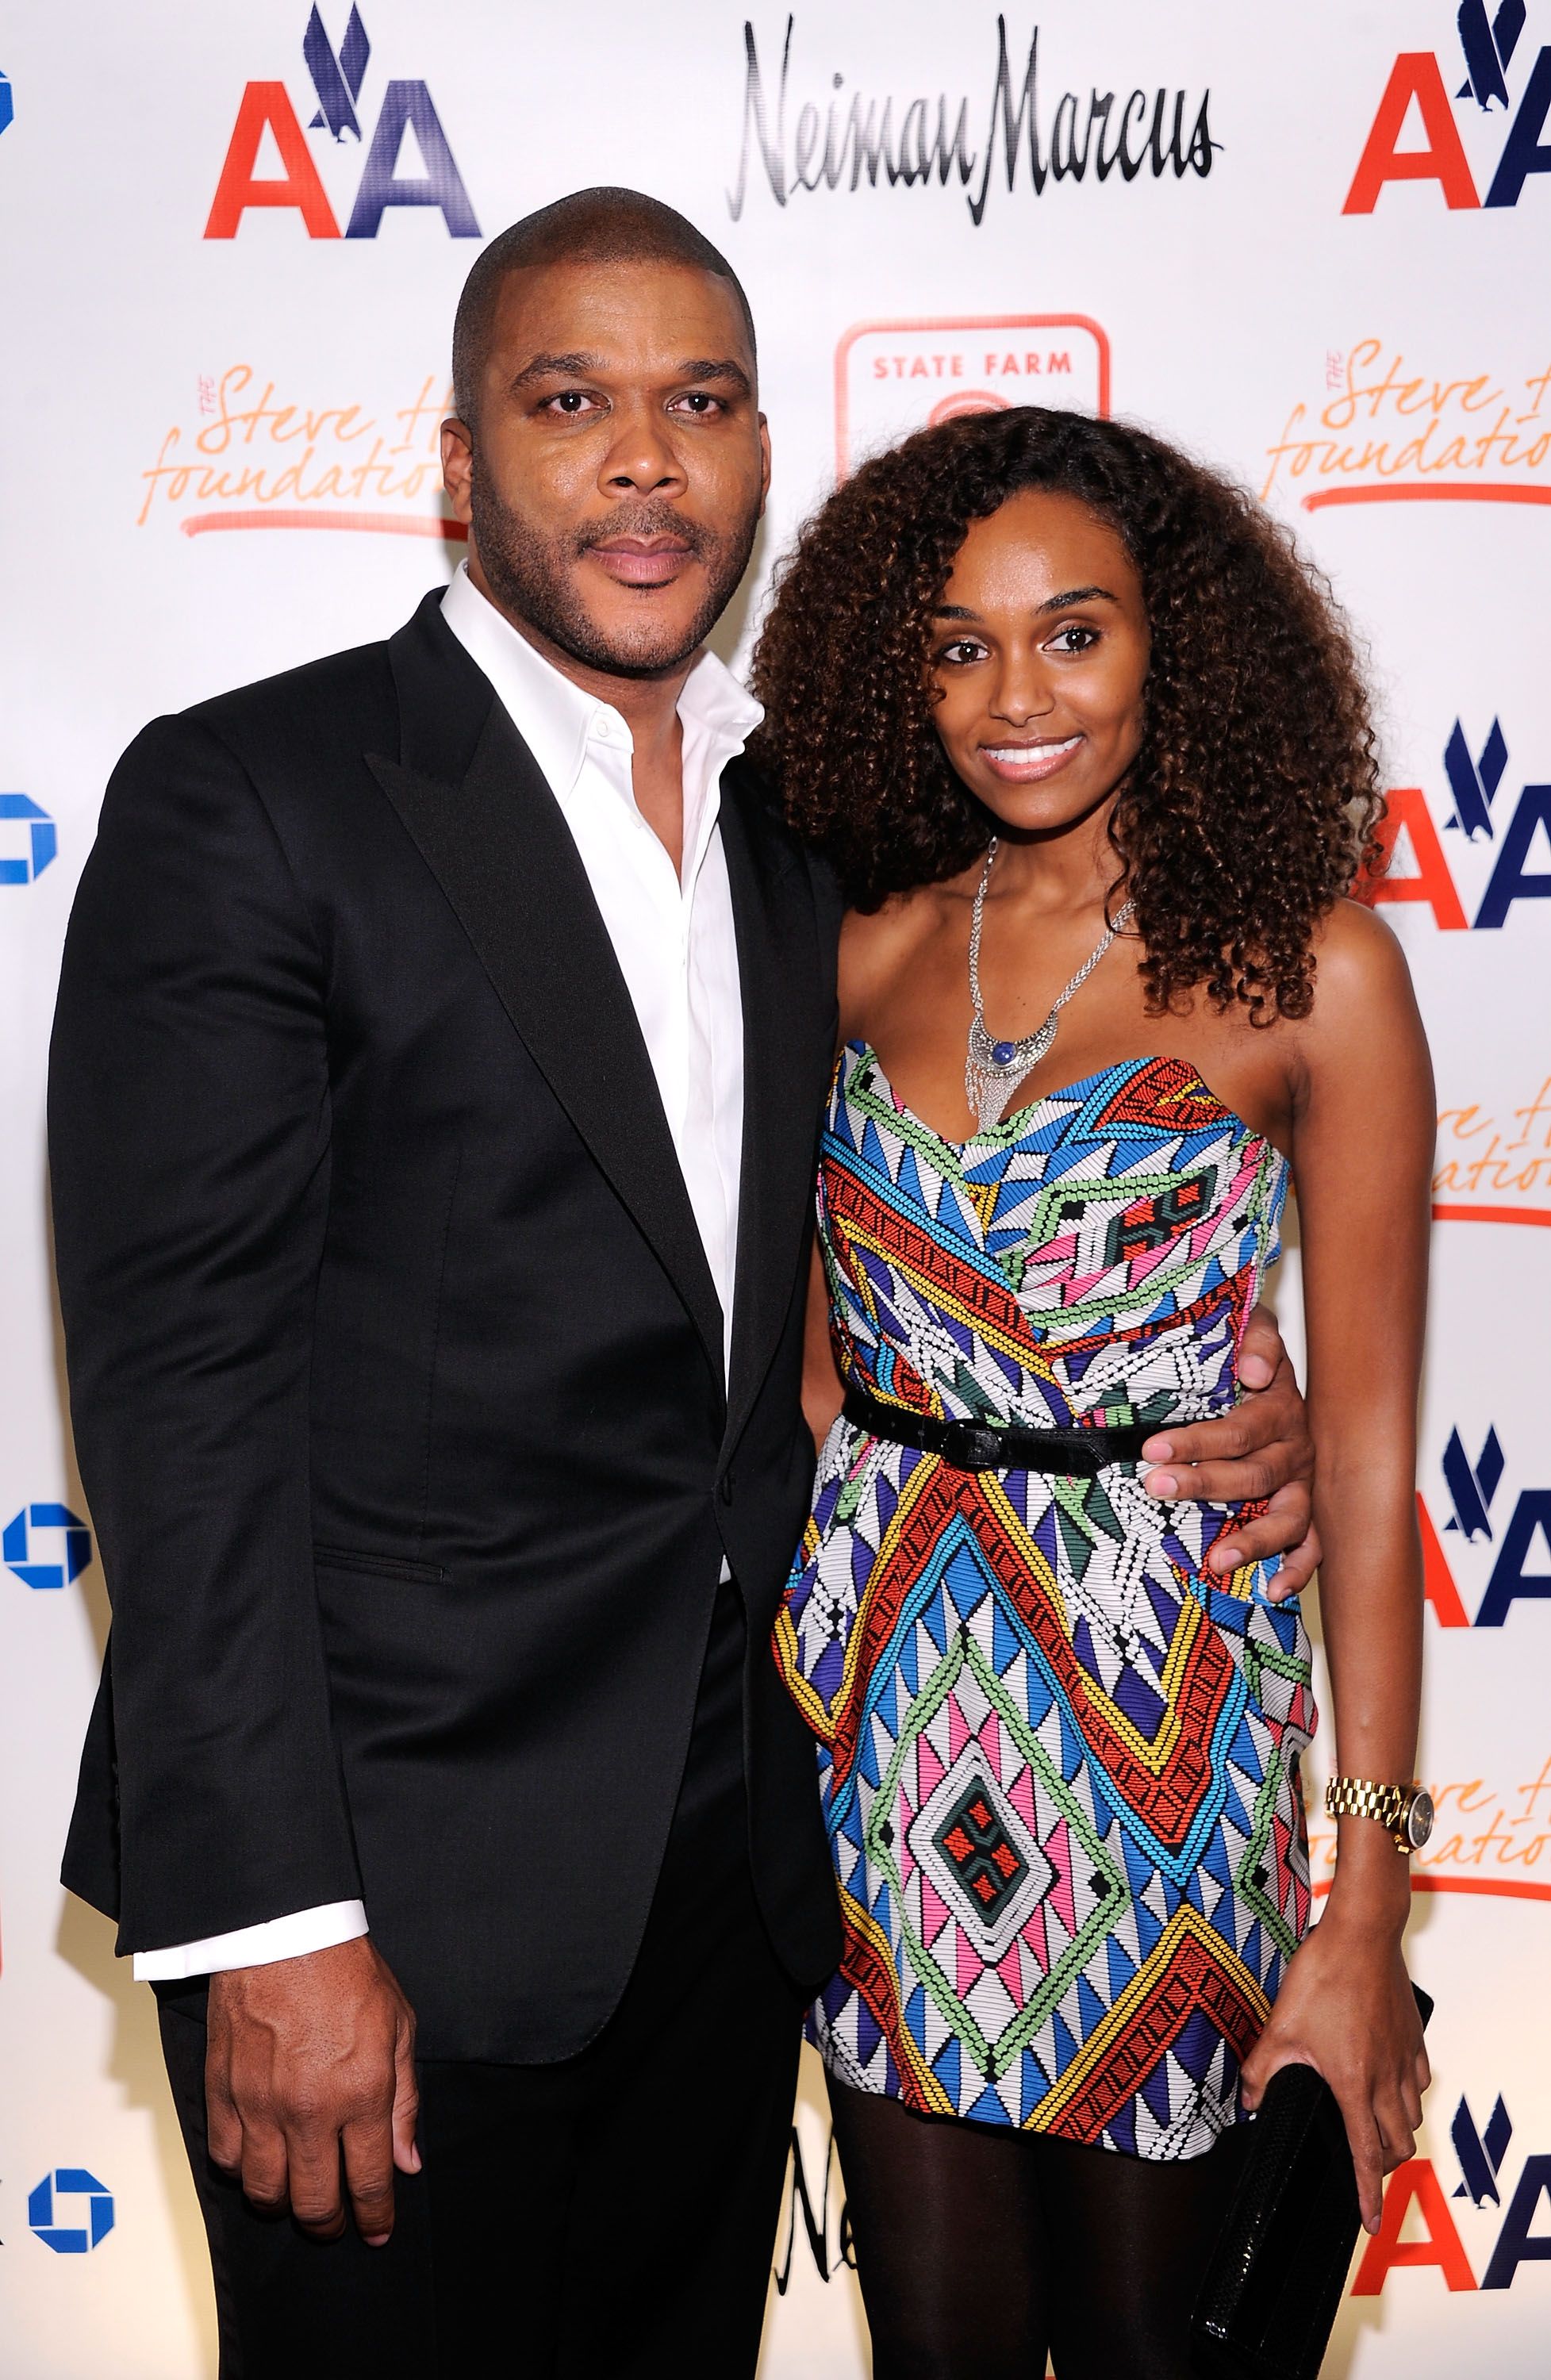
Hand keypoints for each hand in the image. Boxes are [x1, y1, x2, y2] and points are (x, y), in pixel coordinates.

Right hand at [205, 1937, 418, 2244]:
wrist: (284, 1933)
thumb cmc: (347, 1974)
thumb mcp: (398, 2029)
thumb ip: (404, 2101)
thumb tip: (405, 2162)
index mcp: (360, 2093)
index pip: (367, 2181)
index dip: (375, 2215)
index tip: (378, 2230)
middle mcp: (308, 2109)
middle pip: (312, 2201)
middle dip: (329, 2223)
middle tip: (335, 2221)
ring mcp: (259, 2104)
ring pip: (264, 2191)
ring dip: (283, 2204)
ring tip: (296, 2196)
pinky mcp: (223, 2091)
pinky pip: (224, 2157)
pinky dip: (240, 2170)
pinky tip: (257, 2159)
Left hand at [1140, 1302, 1318, 1598]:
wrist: (1268, 1369)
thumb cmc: (1244, 1352)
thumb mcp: (1248, 1326)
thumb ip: (1254, 1338)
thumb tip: (1254, 1371)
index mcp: (1279, 1405)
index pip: (1240, 1429)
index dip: (1198, 1441)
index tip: (1152, 1448)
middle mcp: (1295, 1447)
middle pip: (1254, 1474)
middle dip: (1203, 1485)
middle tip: (1157, 1487)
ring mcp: (1302, 1482)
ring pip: (1286, 1517)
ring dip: (1253, 1540)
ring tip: (1216, 1560)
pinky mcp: (1305, 1508)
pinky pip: (1312, 1545)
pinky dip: (1297, 1570)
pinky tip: (1273, 1589)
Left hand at [1239, 1913, 1428, 2232]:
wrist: (1362, 1933)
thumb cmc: (1323, 1976)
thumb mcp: (1280, 2027)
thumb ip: (1261, 2070)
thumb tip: (1246, 2101)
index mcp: (1354, 2084)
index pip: (1366, 2155)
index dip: (1368, 2194)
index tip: (1370, 2223)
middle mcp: (1387, 2078)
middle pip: (1398, 2144)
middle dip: (1384, 2168)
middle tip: (1365, 2173)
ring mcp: (1406, 2057)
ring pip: (1412, 2115)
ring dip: (1397, 2133)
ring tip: (1377, 2134)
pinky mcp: (1414, 2036)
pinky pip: (1421, 2081)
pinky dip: (1410, 2096)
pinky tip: (1393, 2087)